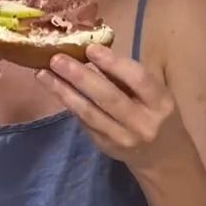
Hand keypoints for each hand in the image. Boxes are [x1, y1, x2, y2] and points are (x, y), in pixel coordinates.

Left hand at [36, 43, 181, 173]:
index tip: (90, 48)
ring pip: (89, 113)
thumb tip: (91, 52)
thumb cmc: (156, 113)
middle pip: (108, 97)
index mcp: (161, 102)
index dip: (113, 63)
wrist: (161, 156)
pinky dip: (69, 104)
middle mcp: (142, 123)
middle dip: (80, 77)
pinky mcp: (105, 146)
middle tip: (56, 59)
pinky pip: (84, 122)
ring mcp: (122, 138)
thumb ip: (128, 76)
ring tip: (44, 74)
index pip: (138, 79)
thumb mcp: (154, 93)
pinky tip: (55, 89)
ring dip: (64, 92)